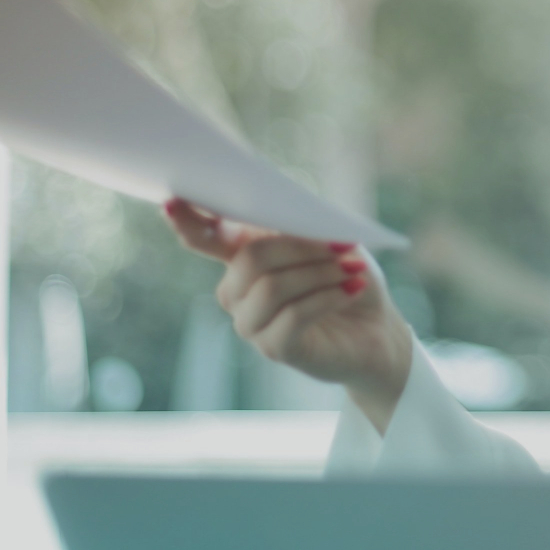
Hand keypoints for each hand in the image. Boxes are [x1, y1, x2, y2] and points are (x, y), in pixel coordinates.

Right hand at [163, 198, 412, 431]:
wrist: (376, 330)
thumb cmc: (347, 278)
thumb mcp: (332, 243)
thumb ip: (302, 227)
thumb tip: (287, 213)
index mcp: (243, 256)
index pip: (204, 238)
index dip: (188, 221)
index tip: (172, 201)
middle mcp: (237, 291)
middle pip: (250, 259)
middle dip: (302, 248)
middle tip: (345, 246)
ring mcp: (250, 323)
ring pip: (272, 287)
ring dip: (320, 274)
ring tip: (353, 270)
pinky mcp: (273, 348)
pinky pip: (293, 316)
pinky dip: (328, 297)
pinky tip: (352, 289)